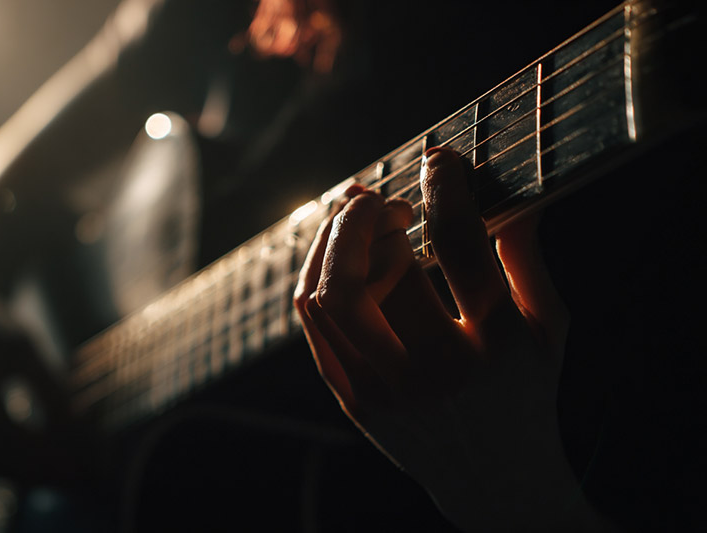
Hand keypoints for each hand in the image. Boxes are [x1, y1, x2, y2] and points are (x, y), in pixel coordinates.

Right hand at [0, 298, 93, 484]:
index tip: (80, 457)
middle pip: (0, 455)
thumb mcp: (28, 352)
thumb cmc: (1, 335)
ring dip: (35, 475)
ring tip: (76, 476)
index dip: (45, 449)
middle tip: (84, 474)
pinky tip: (56, 472)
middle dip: (44, 469)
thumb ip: (50, 388)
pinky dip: (23, 471)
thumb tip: (79, 427)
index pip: (6, 429)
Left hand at [294, 148, 612, 530]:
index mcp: (499, 345)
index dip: (445, 187)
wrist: (495, 481)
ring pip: (328, 295)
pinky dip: (317, 272)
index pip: (461, 245)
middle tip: (388, 203)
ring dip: (334, 239)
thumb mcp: (550, 328)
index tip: (439, 159)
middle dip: (371, 216)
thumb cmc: (527, 395)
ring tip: (357, 218)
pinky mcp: (354, 400)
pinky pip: (313, 322)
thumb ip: (528, 258)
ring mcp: (386, 390)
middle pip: (374, 272)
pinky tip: (339, 253)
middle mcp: (436, 371)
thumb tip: (503, 190)